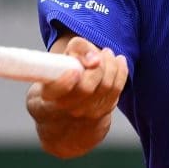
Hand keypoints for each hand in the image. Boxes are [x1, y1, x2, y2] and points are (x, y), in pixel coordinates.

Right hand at [26, 36, 128, 157]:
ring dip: (111, 65)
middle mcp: (66, 109)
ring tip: (107, 53)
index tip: (75, 71)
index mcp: (47, 96)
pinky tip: (118, 61)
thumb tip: (95, 59)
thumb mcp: (55, 64)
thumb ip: (74, 51)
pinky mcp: (104, 112)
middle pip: (86, 88)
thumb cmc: (59, 79)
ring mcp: (86, 113)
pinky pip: (117, 90)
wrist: (66, 117)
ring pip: (106, 87)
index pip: (55, 92)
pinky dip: (121, 71)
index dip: (65, 83)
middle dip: (98, 66)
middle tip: (101, 51)